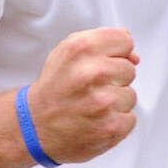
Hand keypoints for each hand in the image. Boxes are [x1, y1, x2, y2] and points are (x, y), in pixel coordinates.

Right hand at [26, 27, 139, 163]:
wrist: (33, 126)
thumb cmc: (54, 88)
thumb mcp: (68, 53)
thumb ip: (103, 44)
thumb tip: (134, 57)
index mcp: (81, 48)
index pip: (124, 40)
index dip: (115, 53)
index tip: (101, 63)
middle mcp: (92, 73)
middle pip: (130, 69)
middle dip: (114, 78)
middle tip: (90, 88)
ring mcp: (103, 102)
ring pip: (130, 95)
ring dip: (115, 102)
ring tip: (91, 106)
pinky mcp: (111, 127)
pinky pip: (130, 118)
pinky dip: (116, 122)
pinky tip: (96, 121)